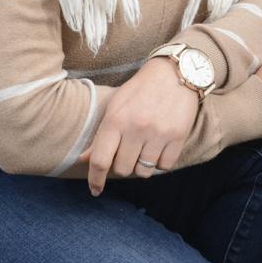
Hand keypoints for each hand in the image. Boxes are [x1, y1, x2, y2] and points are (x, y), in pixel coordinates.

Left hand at [78, 57, 198, 195]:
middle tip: (128, 152)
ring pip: (143, 171)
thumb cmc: (140, 89)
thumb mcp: (116, 105)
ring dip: (142, 165)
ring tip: (145, 147)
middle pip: (122, 169)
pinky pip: (164, 166)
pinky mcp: (178, 136)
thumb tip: (84, 160)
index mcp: (115, 119)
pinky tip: (160, 146)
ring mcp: (158, 133)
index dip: (95, 179)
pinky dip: (161, 162)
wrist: (174, 72)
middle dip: (123, 165)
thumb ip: (101, 134)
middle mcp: (136, 128)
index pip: (100, 161)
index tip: (95, 190)